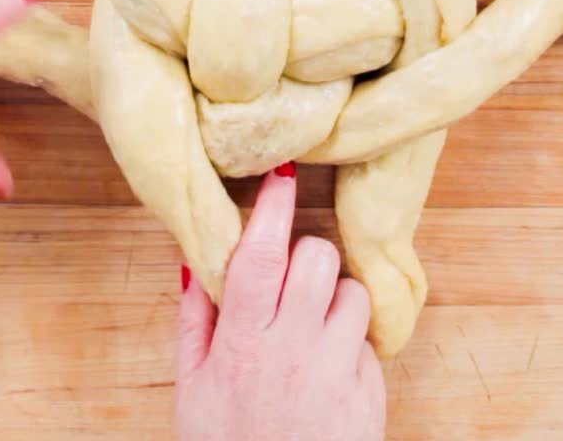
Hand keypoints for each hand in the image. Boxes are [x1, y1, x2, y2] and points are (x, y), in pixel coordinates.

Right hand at [176, 164, 385, 440]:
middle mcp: (293, 351)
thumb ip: (193, 320)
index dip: (273, 206)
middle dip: (306, 254)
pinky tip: (328, 366)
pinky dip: (350, 338)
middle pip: (316, 259)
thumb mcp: (191, 391)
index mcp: (242, 345)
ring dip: (334, 296)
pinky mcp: (371, 392)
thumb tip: (195, 257)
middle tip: (291, 277)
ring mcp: (337, 371)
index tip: (282, 172)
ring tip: (311, 326)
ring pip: (351, 290)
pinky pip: (368, 336)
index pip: (262, 256)